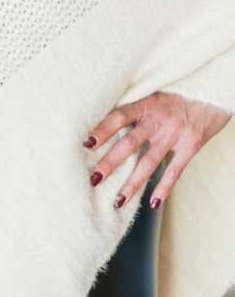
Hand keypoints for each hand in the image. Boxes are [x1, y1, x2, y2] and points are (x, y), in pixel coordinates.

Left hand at [84, 91, 230, 210]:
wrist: (210, 93)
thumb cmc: (175, 94)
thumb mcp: (152, 94)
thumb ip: (134, 109)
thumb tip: (104, 122)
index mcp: (145, 105)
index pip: (118, 117)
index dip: (102, 130)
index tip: (86, 144)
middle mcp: (157, 121)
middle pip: (129, 143)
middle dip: (110, 162)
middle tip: (94, 179)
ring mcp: (174, 135)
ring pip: (149, 162)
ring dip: (132, 183)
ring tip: (118, 200)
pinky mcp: (190, 146)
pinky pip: (174, 171)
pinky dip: (164, 188)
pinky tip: (153, 202)